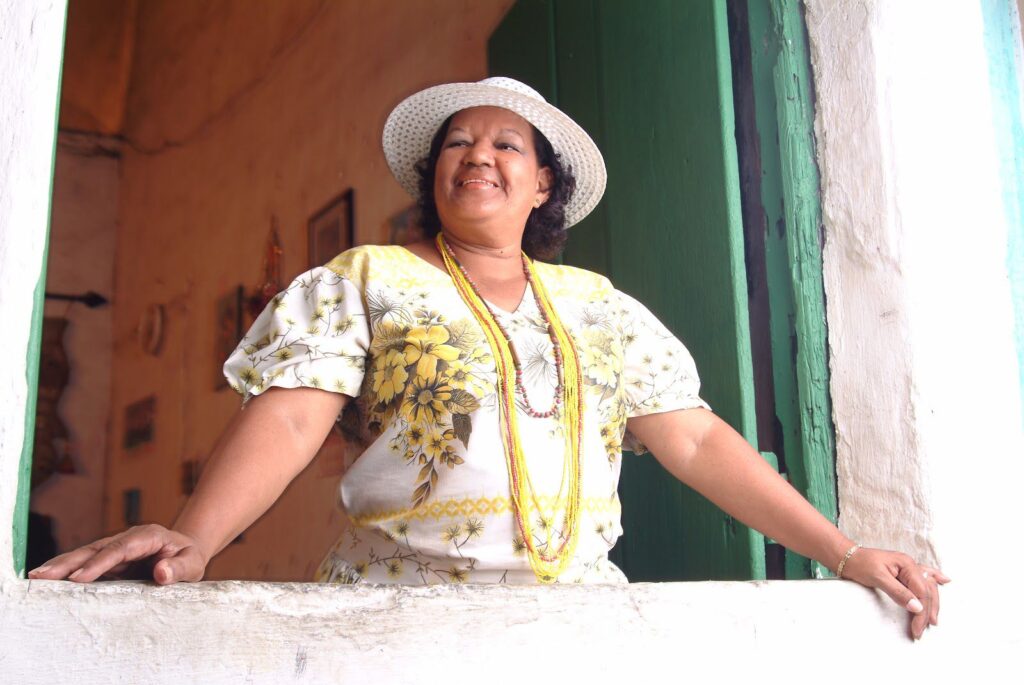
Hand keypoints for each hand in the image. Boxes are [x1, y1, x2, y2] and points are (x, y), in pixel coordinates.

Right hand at [26, 524, 209, 584]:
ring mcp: (116, 548)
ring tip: (37, 577)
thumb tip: (162, 573)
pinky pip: (86, 564)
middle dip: (69, 562)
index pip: (121, 550)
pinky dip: (67, 571)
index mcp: (148, 537)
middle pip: (96, 549)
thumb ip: (179, 568)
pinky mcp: (110, 560)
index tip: (79, 578)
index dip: (99, 563)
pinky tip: (48, 580)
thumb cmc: (189, 557)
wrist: (186, 551)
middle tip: (42, 575)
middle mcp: (128, 539)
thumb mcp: (192, 563)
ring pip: (86, 555)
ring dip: (61, 566)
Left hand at [838, 546, 950, 639]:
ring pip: (927, 587)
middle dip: (927, 612)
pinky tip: (944, 580)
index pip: (921, 592)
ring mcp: (908, 568)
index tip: (917, 628)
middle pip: (927, 590)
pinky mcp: (903, 572)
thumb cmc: (860, 564)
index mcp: (907, 564)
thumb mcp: (878, 578)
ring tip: (933, 619)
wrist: (847, 557)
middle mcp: (911, 565)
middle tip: (921, 630)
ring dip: (932, 603)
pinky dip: (934, 580)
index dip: (921, 612)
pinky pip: (924, 576)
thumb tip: (917, 607)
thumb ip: (898, 592)